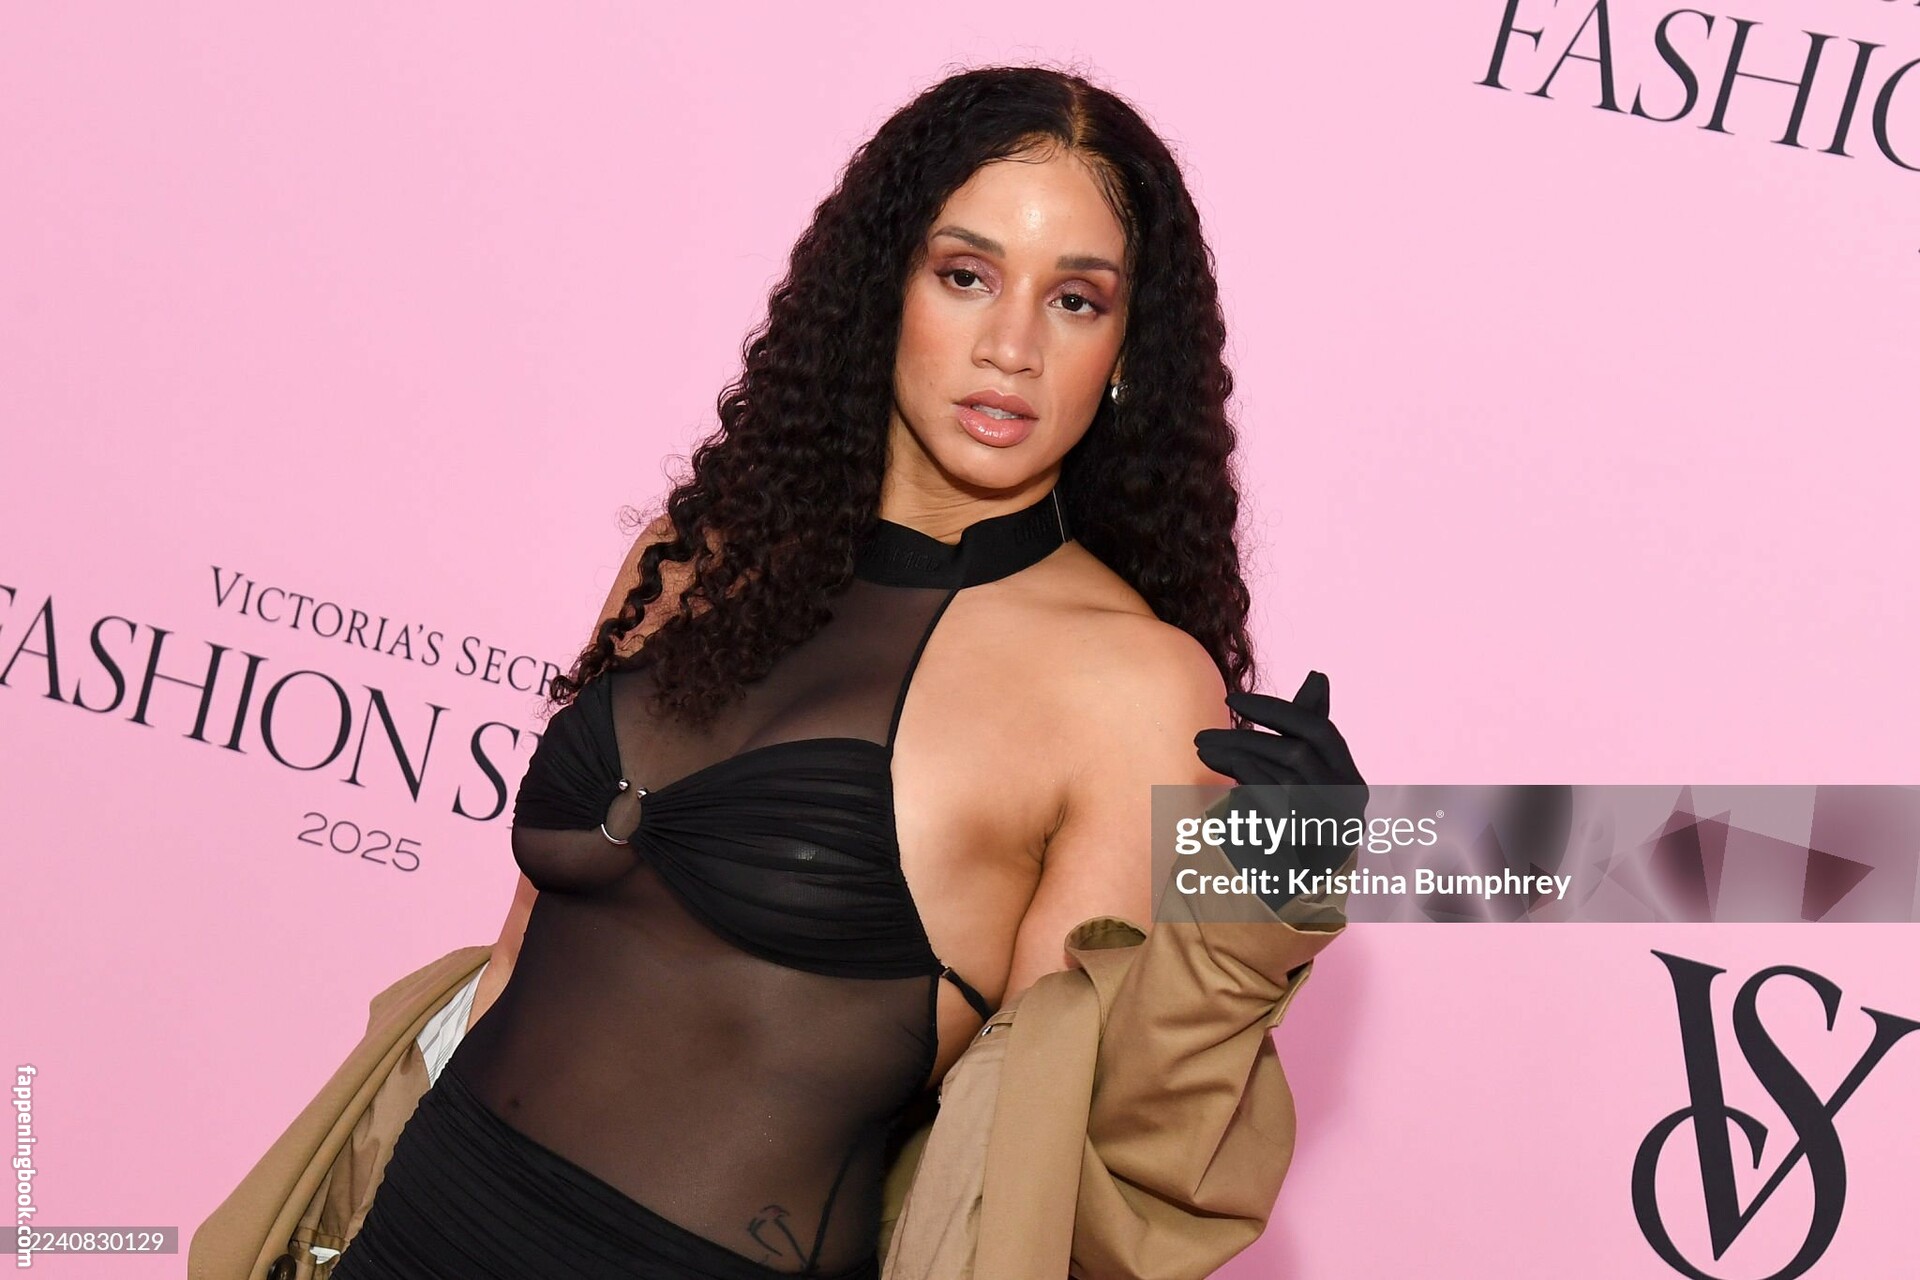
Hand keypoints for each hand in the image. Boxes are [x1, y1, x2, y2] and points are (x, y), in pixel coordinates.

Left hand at [1192, 670, 1367, 907]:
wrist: (1300, 896)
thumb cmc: (1303, 824)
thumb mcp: (1308, 775)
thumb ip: (1307, 731)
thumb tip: (1318, 676)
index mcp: (1350, 779)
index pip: (1319, 728)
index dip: (1276, 709)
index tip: (1232, 700)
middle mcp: (1348, 800)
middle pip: (1297, 750)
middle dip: (1246, 735)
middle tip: (1201, 735)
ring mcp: (1330, 825)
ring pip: (1281, 774)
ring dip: (1235, 758)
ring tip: (1201, 751)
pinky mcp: (1305, 847)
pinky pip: (1270, 806)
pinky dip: (1243, 787)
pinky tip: (1221, 782)